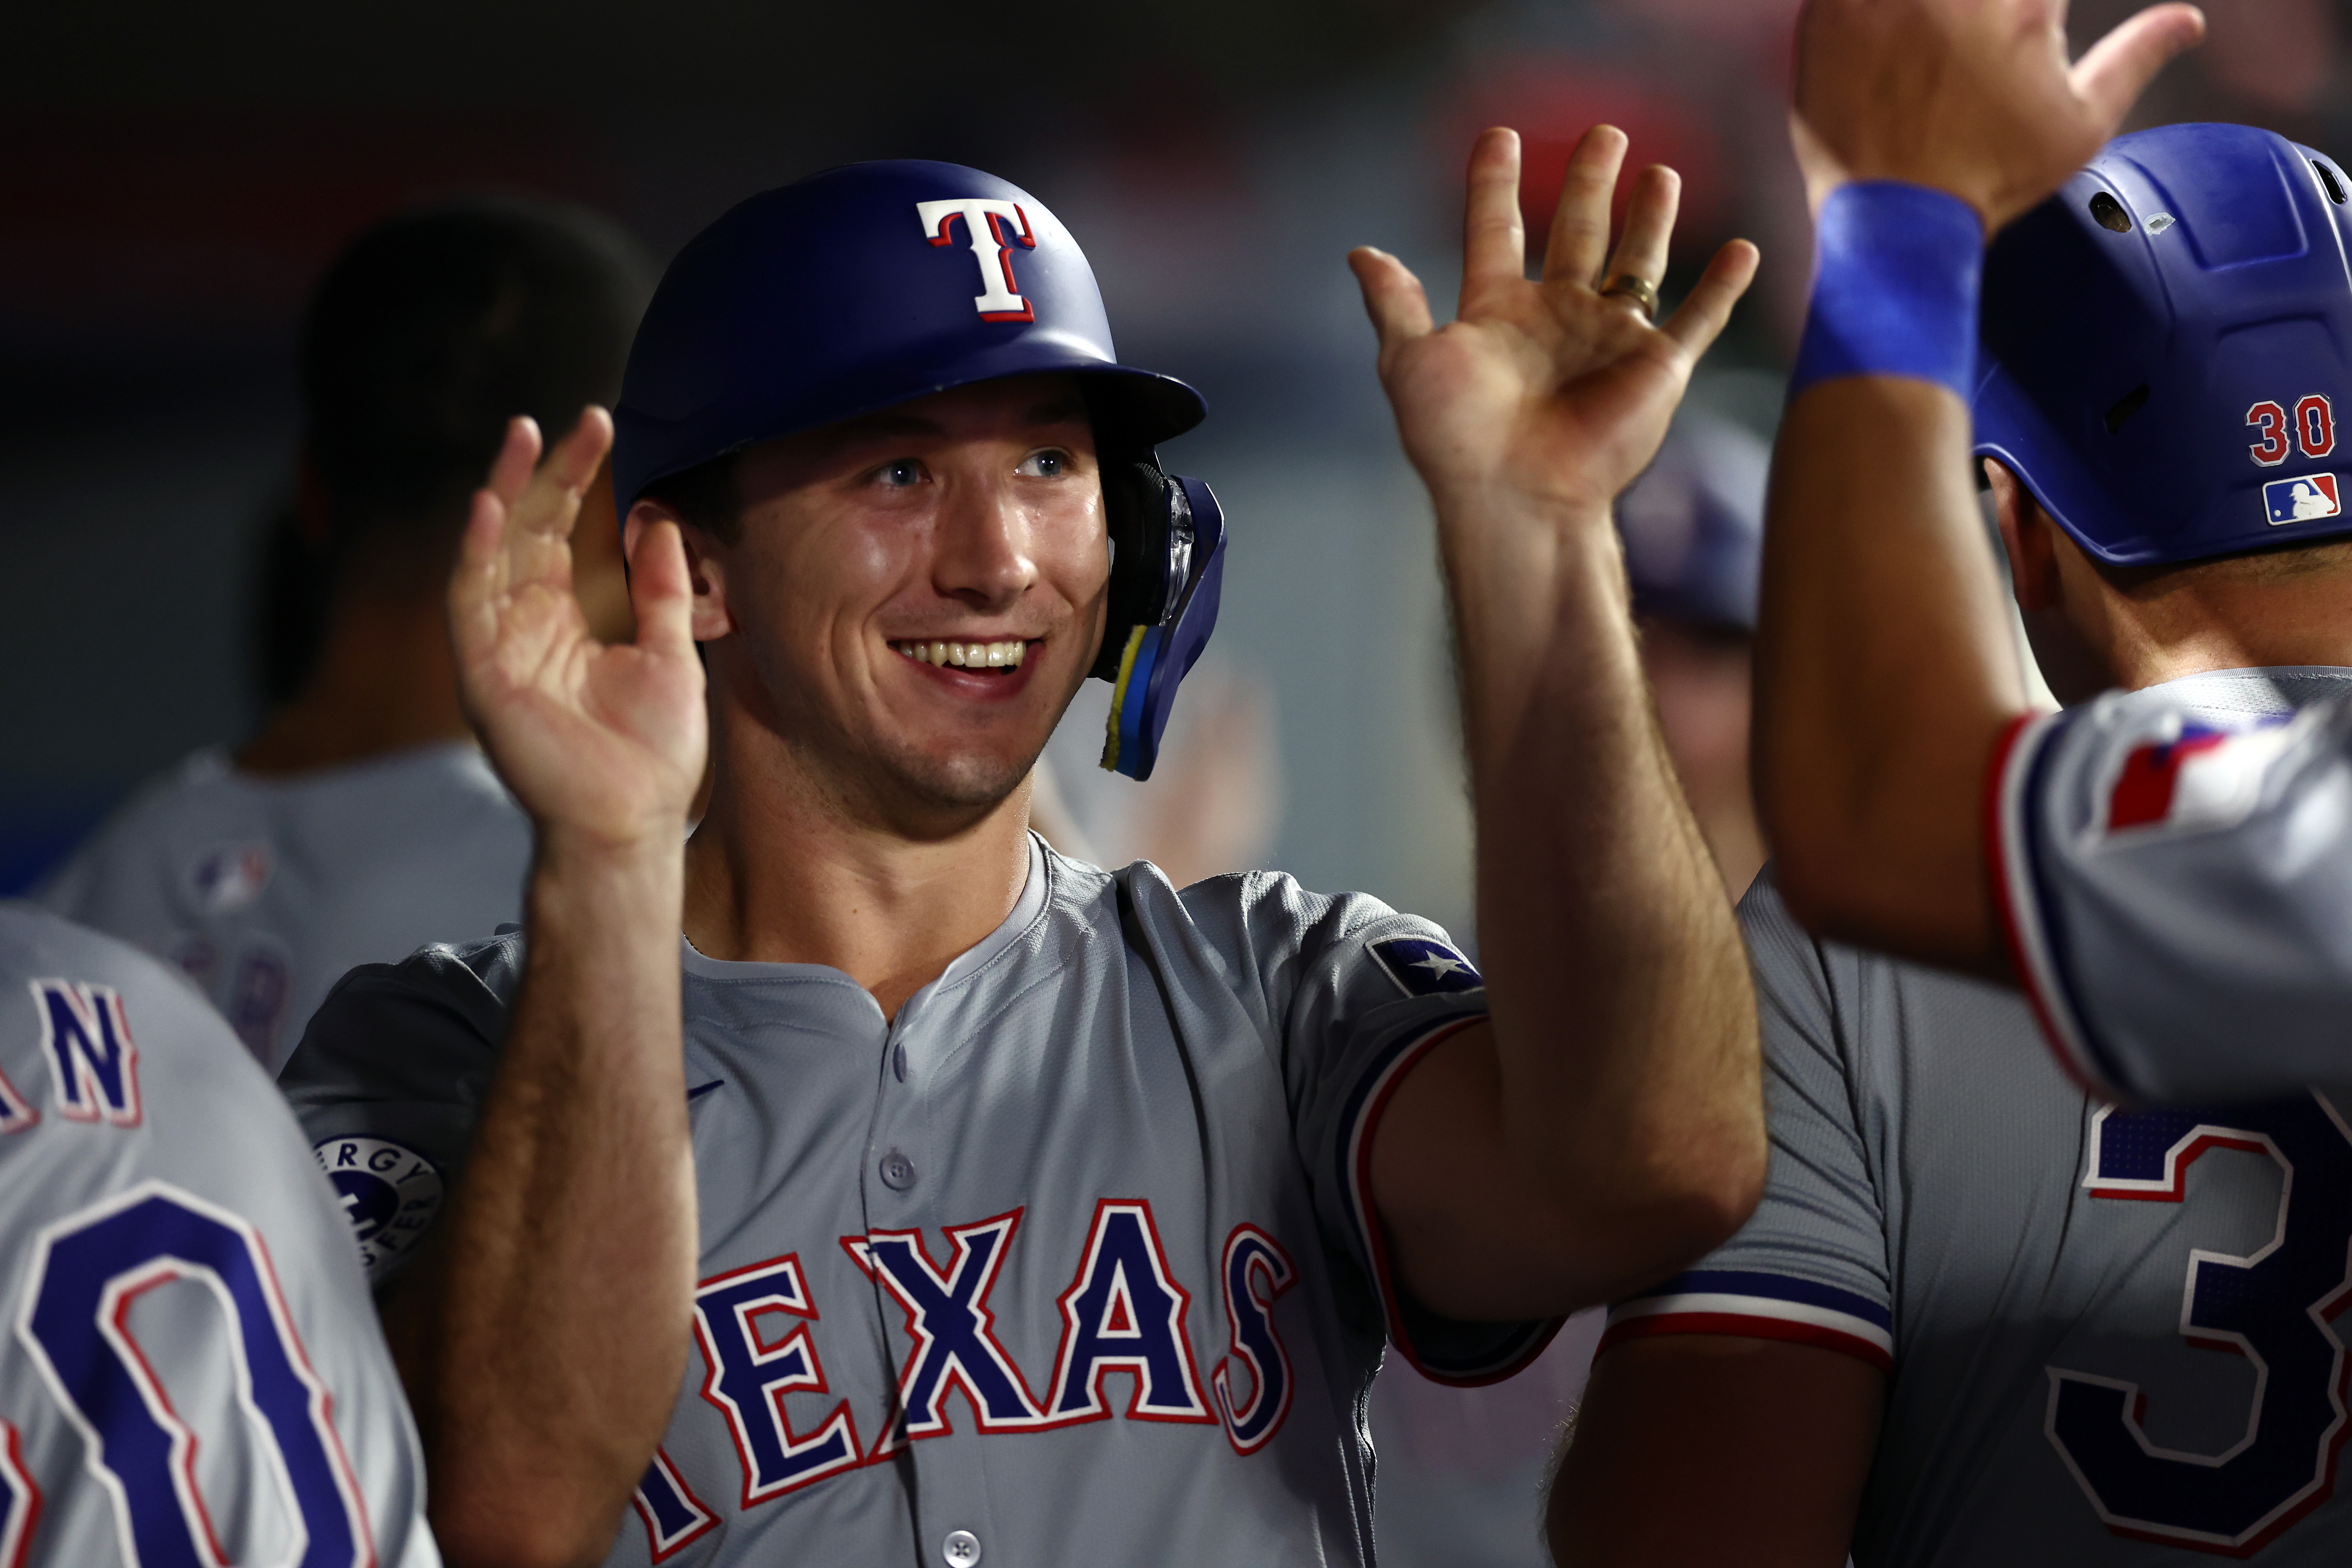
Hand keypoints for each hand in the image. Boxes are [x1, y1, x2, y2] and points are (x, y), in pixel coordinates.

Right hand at [449, 409, 705, 851]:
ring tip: (522, 435)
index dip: (580, 480)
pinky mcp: (481, 673)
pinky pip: (469, 601)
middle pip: (530, 530)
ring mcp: (500, 647)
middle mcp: (526, 626)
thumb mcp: (671, 653)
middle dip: (548, 472)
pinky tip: (488, 507)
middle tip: (574, 419)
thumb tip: (660, 521)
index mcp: (567, 620)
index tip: (603, 429)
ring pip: (492, 550)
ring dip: (505, 492)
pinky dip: (475, 553)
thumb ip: (663, 590)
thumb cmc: (653, 753)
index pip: (566, 532)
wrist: (632, 822)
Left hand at [1350, 126, 1757, 526]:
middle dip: (1589, 181)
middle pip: (1576, 231)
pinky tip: (1745, 249)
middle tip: (1604, 131)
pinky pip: (1698, 319)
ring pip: (1637, 261)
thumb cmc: (1456, 439)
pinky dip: (1724, 287)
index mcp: (1497, 312)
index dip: (1495, 184)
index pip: (1496, 231)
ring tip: (1661, 171)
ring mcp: (1609, 340)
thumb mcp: (1411, 360)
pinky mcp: (1656, 368)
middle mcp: (1556, 318)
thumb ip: (1393, 304)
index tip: (1500, 136)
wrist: (1515, 497)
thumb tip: (1359, 253)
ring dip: (1651, 216)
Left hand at [1793, 0, 2205, 229]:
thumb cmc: (1987, 181)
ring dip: (1921, 7)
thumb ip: (2135, 57)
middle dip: (1975, 3)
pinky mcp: (1827, 15)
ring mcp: (1886, 0)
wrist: (1896, 223)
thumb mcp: (2080, 127)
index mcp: (2025, 5)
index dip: (2030, 2)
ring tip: (1930, 27)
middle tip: (1973, 32)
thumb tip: (2188, 21)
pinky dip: (1854, 5)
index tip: (2024, 17)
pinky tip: (1880, 25)